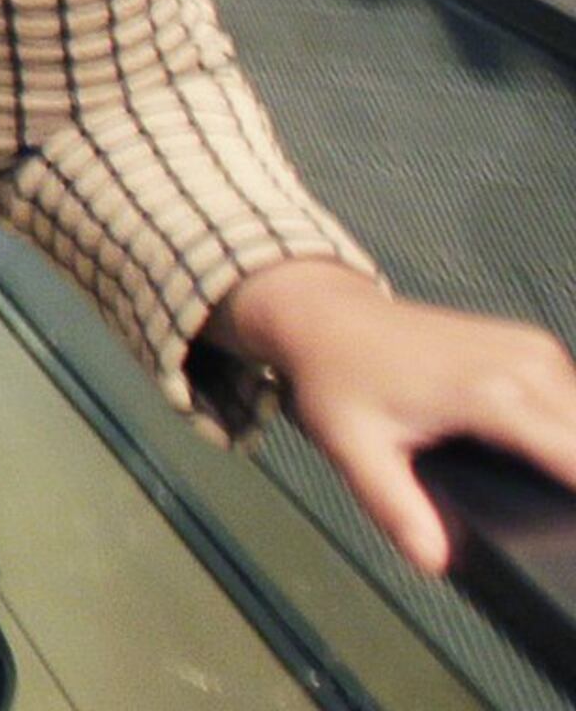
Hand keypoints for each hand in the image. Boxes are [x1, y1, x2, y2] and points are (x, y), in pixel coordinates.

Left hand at [219, 258, 575, 573]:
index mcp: (490, 394)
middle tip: (561, 523)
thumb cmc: (337, 380)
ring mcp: (534, 350)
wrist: (326, 316)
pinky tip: (552, 460)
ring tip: (555, 499)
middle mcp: (525, 365)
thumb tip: (435, 562)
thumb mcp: (354, 450)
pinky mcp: (534, 347)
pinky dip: (572, 431)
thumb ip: (397, 509)